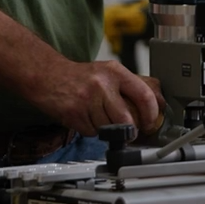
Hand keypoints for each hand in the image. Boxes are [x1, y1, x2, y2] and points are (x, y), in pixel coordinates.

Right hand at [30, 60, 163, 137]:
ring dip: (107, 130)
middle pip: (126, 120)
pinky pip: (92, 132)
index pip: (144, 95)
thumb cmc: (80, 76)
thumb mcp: (107, 72)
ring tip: (99, 116)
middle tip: (128, 131)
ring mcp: (87, 99)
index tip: (150, 122)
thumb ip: (130, 86)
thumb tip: (157, 103)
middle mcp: (102, 84)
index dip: (151, 114)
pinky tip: (85, 117)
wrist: (47, 75)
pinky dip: (91, 130)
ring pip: (109, 129)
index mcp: (115, 72)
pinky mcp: (74, 113)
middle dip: (129, 131)